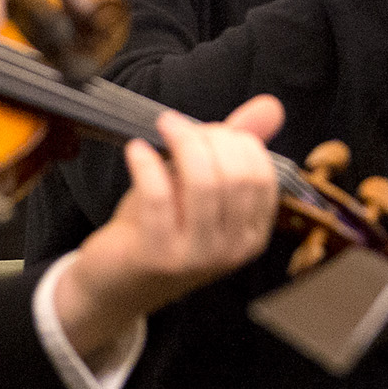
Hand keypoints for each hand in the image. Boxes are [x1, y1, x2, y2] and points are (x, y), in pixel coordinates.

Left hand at [54, 95, 283, 364]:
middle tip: (179, 126)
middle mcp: (234, 250)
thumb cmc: (161, 228)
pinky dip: (147, 164)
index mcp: (253, 234)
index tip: (208, 130)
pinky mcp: (158, 256)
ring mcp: (198, 257)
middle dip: (210, 139)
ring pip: (205, 183)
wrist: (115, 283)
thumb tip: (272, 105)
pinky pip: (159, 196)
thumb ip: (235, 149)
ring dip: (183, 143)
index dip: (238, 142)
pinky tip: (135, 150)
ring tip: (161, 126)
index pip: (262, 176)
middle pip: (237, 176)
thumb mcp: (201, 187)